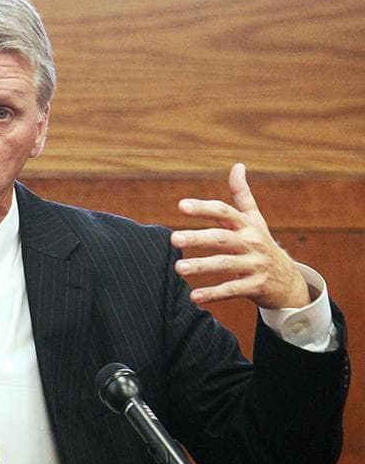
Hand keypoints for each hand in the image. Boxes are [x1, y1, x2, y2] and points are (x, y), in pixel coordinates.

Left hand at [170, 163, 309, 308]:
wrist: (290, 282)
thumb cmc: (263, 246)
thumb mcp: (255, 220)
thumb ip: (242, 195)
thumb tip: (237, 166)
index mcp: (247, 225)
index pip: (224, 212)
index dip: (204, 208)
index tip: (181, 206)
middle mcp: (252, 243)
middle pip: (222, 238)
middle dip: (198, 237)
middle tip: (174, 239)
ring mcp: (255, 265)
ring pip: (225, 264)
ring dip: (201, 266)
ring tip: (178, 268)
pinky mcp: (257, 286)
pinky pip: (232, 290)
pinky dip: (213, 294)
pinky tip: (194, 297)